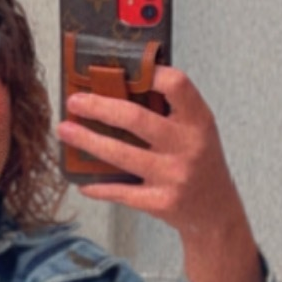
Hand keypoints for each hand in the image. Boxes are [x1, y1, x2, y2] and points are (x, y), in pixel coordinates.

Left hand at [55, 66, 267, 281]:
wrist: (216, 212)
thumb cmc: (199, 162)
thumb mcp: (197, 131)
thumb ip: (171, 110)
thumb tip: (121, 84)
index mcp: (198, 121)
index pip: (177, 85)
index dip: (151, 73)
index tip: (123, 68)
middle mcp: (188, 146)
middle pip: (136, 119)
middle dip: (99, 107)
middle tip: (74, 101)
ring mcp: (174, 176)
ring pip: (120, 154)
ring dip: (87, 141)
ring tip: (64, 130)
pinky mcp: (161, 202)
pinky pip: (120, 191)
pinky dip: (97, 186)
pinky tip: (81, 180)